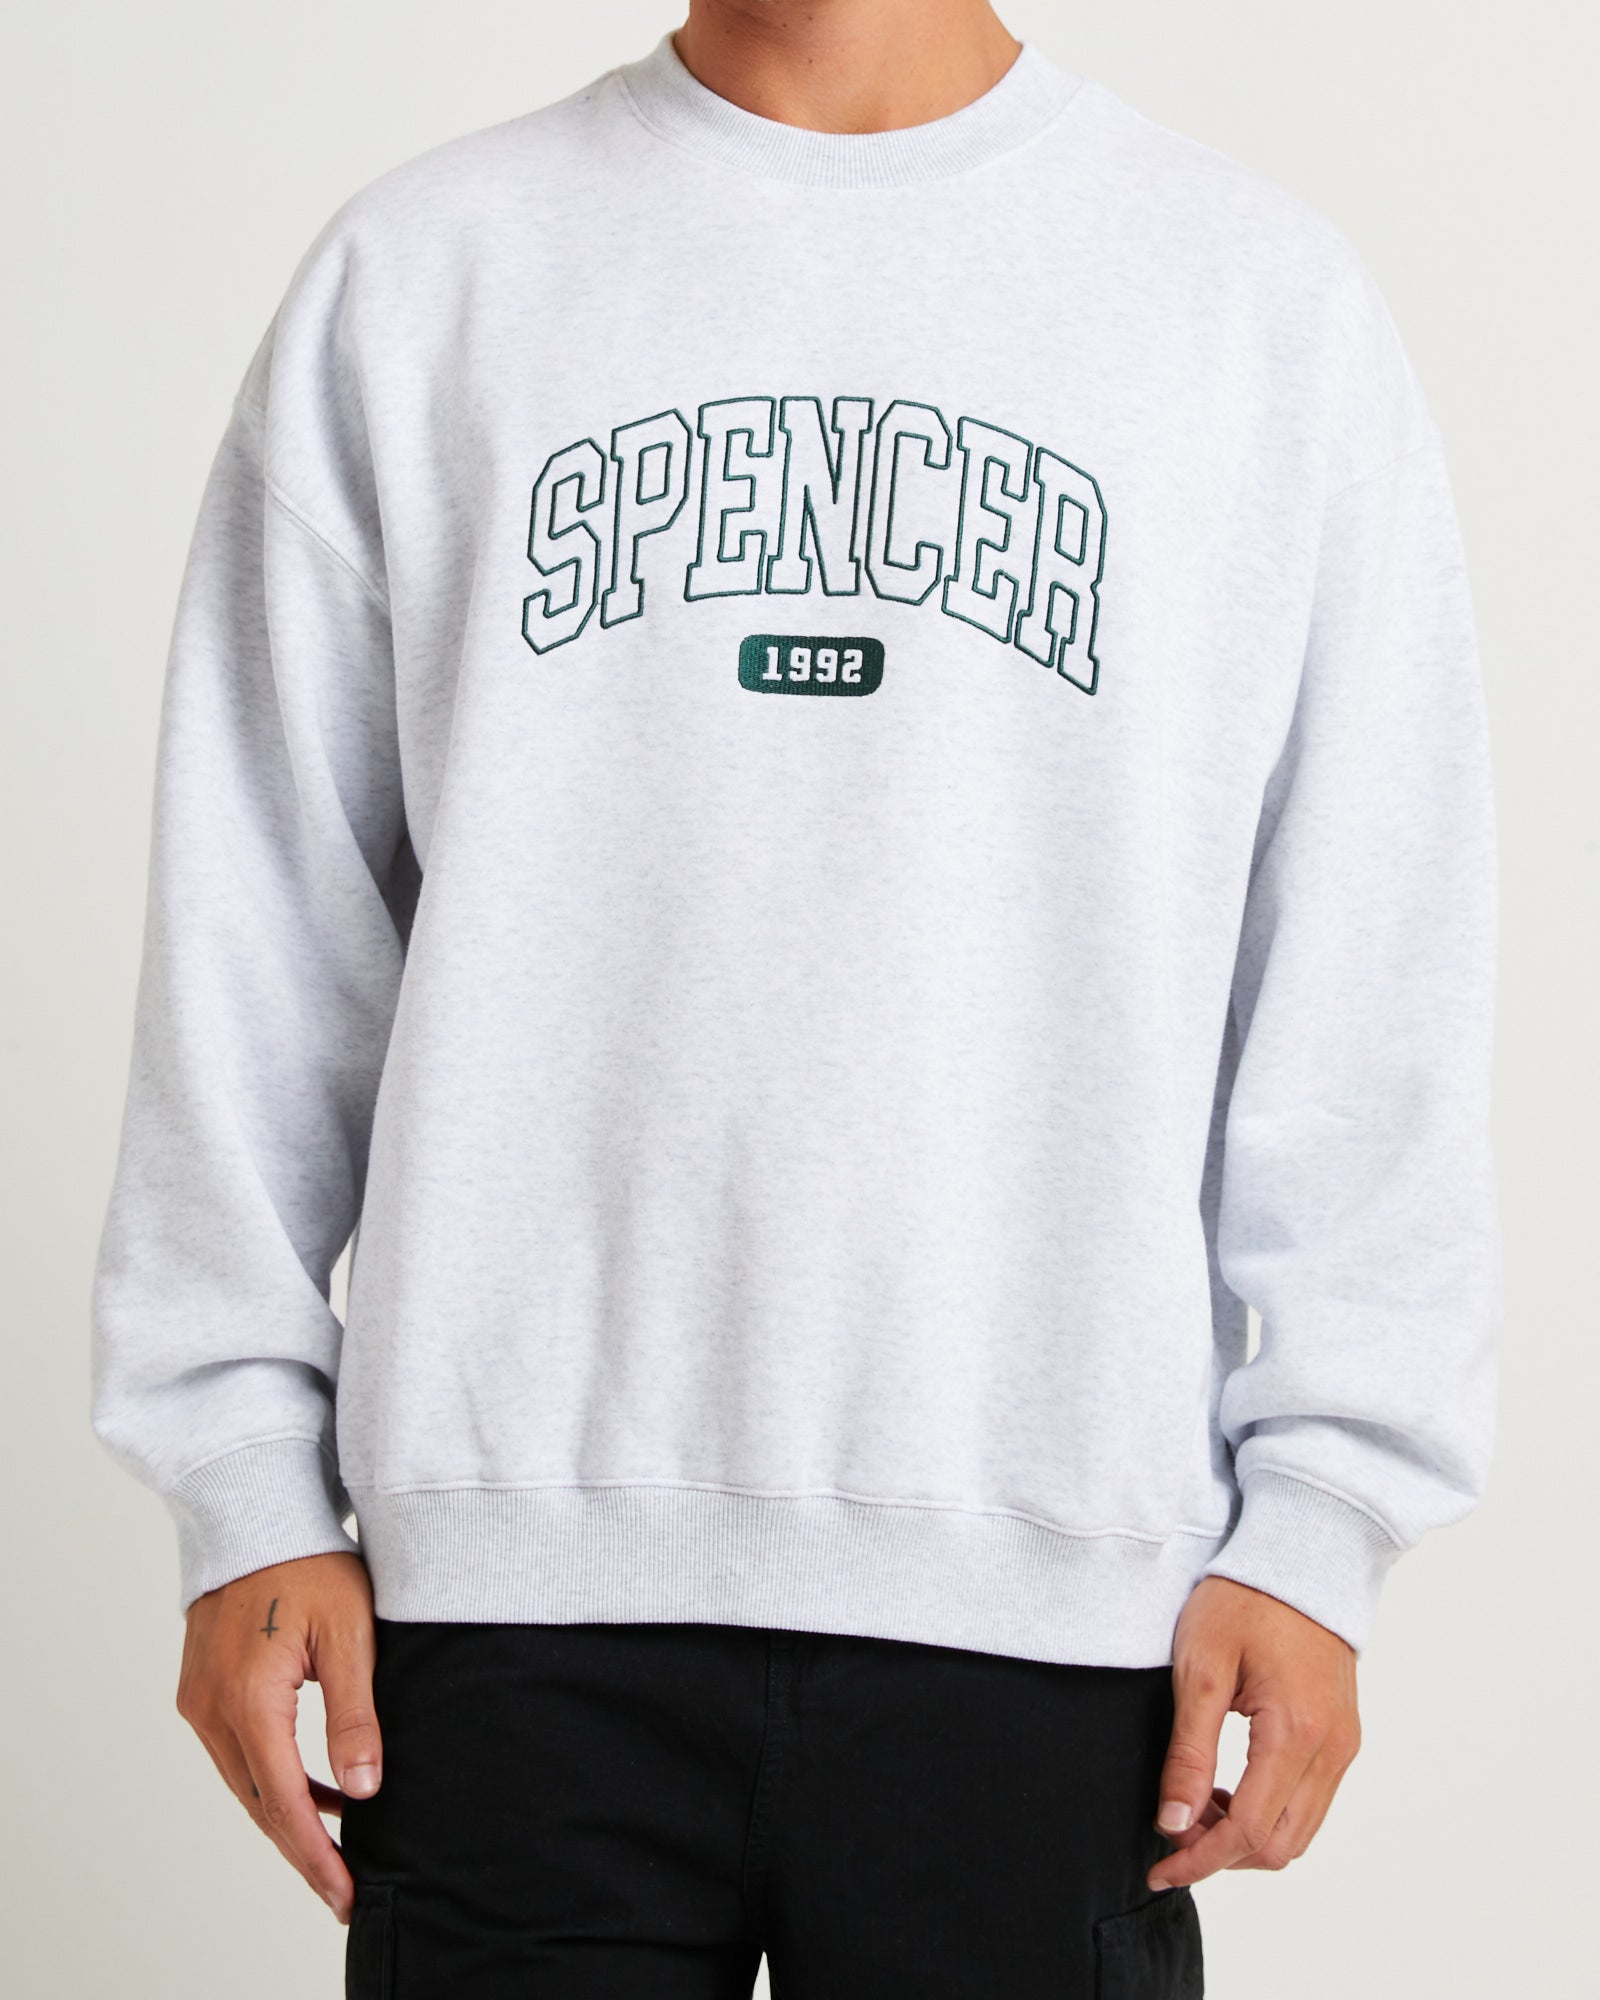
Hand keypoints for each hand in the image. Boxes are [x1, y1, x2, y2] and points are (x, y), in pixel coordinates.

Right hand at [175, 1551, 382, 1922]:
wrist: (256, 1512)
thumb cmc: (309, 1563)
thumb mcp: (348, 1634)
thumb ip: (356, 1713)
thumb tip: (365, 1788)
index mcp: (248, 1698)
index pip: (283, 1800)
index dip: (315, 1855)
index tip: (344, 1894)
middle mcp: (211, 1708)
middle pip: (258, 1802)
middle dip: (302, 1850)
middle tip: (343, 1890)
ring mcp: (199, 1700)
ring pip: (245, 1781)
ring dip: (287, 1815)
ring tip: (338, 1849)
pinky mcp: (202, 1688)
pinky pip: (237, 1753)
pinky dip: (273, 1779)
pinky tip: (316, 1791)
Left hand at [1148, 1576, 1359, 1890]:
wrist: (1299, 1555)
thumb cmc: (1244, 1599)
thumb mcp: (1200, 1669)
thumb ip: (1189, 1752)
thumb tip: (1173, 1823)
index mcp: (1296, 1734)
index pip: (1251, 1833)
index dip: (1201, 1860)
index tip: (1160, 1867)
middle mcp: (1332, 1750)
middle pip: (1281, 1846)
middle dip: (1223, 1855)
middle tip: (1172, 1831)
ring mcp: (1344, 1746)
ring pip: (1300, 1832)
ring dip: (1247, 1837)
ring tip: (1196, 1807)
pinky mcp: (1343, 1737)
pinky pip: (1311, 1802)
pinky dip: (1270, 1814)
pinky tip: (1228, 1789)